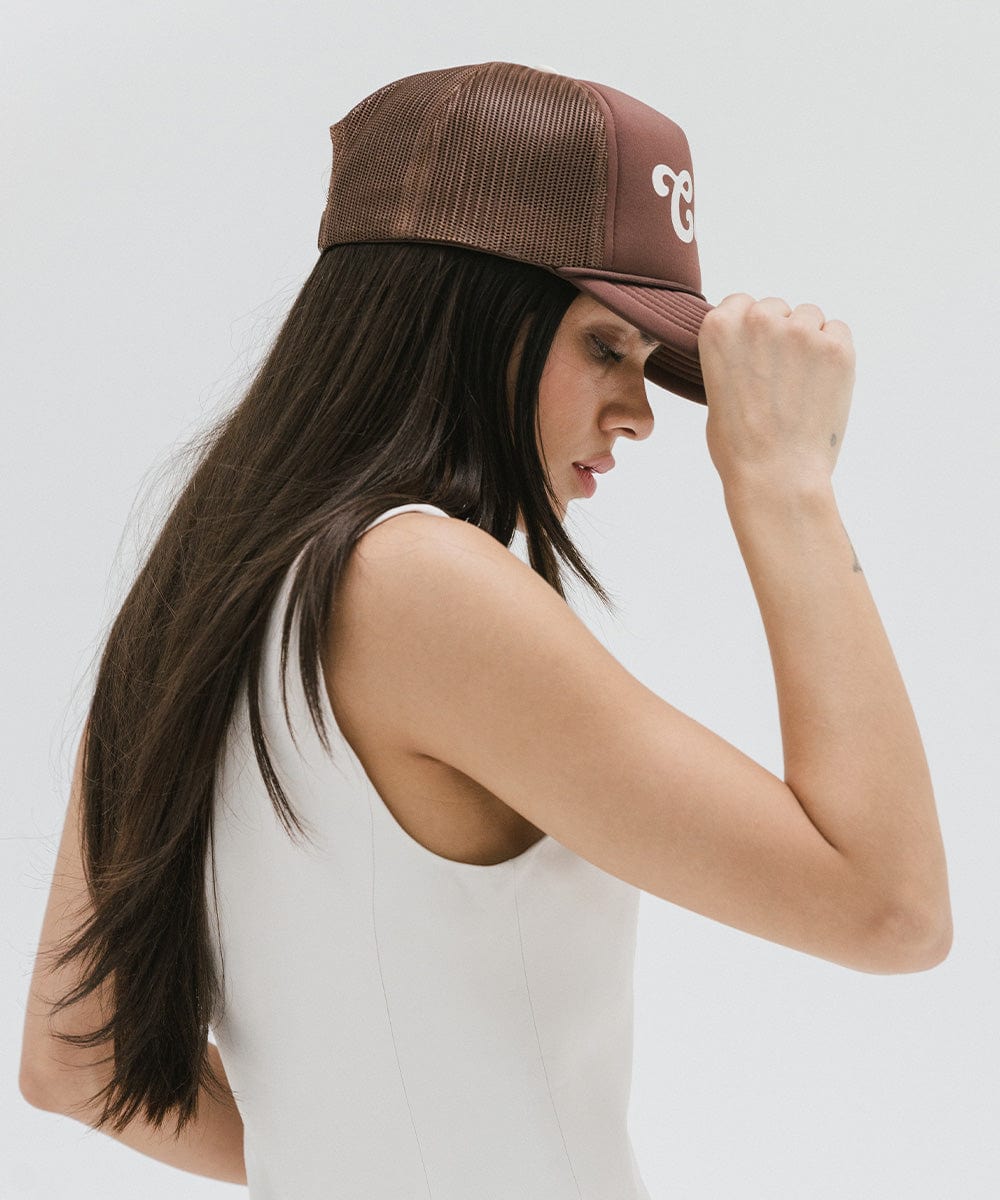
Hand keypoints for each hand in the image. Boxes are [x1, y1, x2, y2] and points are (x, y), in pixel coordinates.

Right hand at [697, 293, 855, 494]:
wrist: (775, 475)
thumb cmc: (738, 445)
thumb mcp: (714, 390)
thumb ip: (733, 356)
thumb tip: (755, 348)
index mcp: (719, 327)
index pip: (741, 303)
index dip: (749, 330)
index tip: (753, 353)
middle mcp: (758, 320)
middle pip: (777, 308)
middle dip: (779, 335)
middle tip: (778, 377)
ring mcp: (800, 331)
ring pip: (810, 317)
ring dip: (808, 342)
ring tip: (800, 385)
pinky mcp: (835, 347)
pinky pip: (838, 332)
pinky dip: (833, 353)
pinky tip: (820, 386)